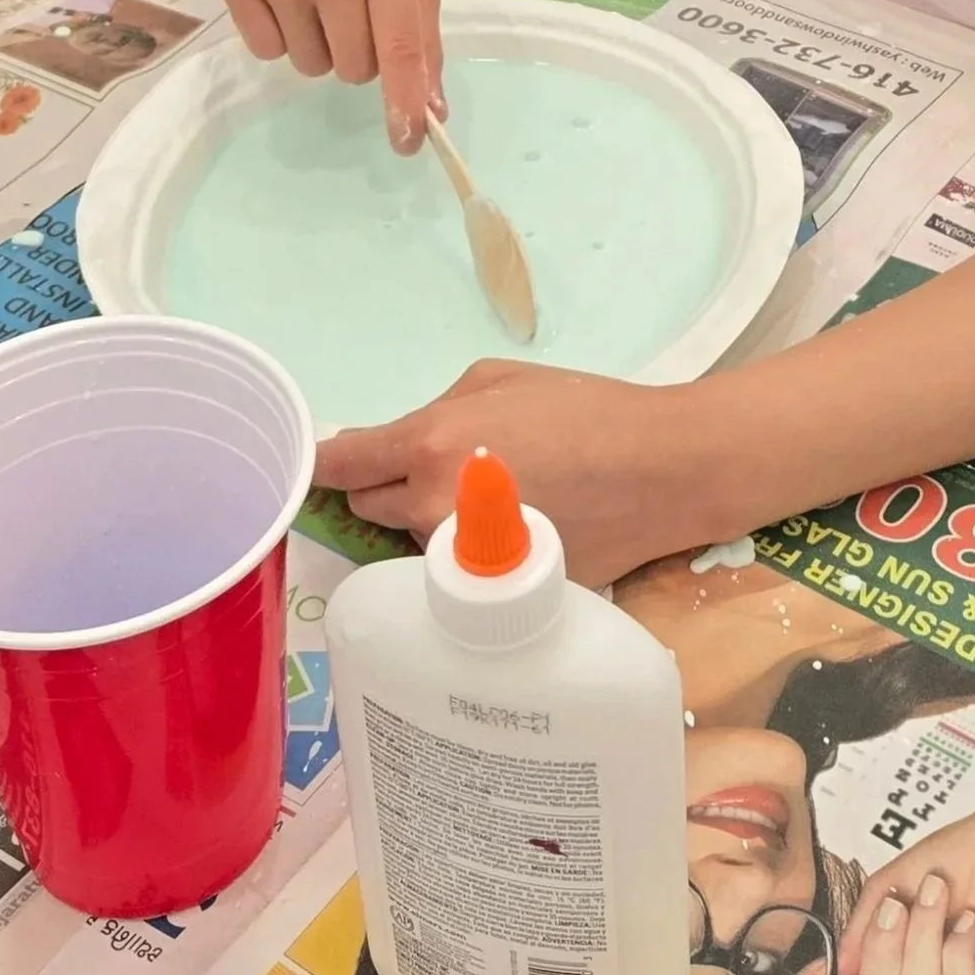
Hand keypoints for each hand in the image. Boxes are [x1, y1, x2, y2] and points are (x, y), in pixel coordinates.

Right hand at [219, 0, 441, 145]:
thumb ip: (424, 42)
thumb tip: (428, 114)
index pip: (398, 45)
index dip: (403, 100)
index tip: (407, 141)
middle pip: (352, 67)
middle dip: (361, 55)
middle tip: (359, 10)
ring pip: (308, 65)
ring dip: (322, 45)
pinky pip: (267, 50)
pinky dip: (282, 35)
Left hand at [318, 362, 710, 585]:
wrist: (661, 472)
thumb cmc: (584, 410)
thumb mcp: (498, 381)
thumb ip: (431, 410)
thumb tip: (387, 443)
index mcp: (427, 445)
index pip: (338, 466)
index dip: (318, 467)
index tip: (313, 468)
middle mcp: (429, 508)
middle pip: (368, 507)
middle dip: (384, 487)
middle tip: (432, 468)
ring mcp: (460, 559)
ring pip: (409, 540)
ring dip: (424, 520)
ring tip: (485, 498)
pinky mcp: (490, 593)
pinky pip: (452, 570)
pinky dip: (464, 553)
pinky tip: (506, 531)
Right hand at [841, 844, 974, 974]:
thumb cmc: (962, 854)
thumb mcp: (898, 880)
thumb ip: (865, 920)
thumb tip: (841, 966)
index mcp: (899, 948)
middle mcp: (924, 971)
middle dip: (880, 947)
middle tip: (896, 907)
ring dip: (925, 931)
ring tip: (942, 894)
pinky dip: (958, 944)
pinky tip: (971, 921)